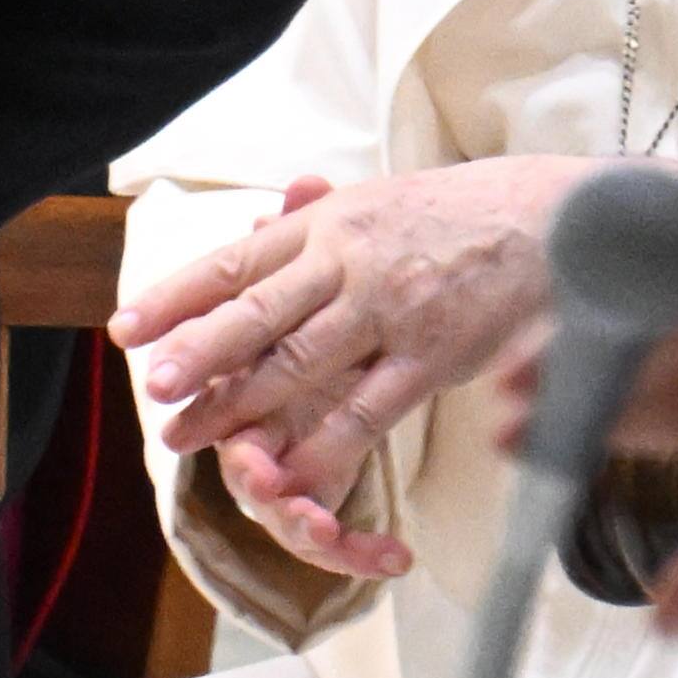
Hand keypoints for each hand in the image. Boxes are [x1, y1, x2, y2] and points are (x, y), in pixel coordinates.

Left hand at [112, 156, 597, 576]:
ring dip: (239, 404)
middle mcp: (347, 261)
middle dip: (194, 355)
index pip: (234, 261)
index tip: (125, 326)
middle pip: (254, 313)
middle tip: (148, 389)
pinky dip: (324, 449)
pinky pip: (367, 411)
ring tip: (189, 434)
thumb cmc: (458, 212)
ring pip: (298, 364)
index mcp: (328, 223)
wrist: (552, 218)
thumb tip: (254, 226)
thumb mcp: (378, 201)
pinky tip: (287, 477)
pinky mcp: (431, 357)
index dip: (175, 296)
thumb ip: (316, 223)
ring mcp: (388, 310)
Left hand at [493, 214, 677, 629]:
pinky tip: (643, 247)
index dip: (567, 420)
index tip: (504, 432)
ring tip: (555, 313)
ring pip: (665, 288)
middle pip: (630, 345)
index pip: (628, 409)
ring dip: (611, 296)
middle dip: (567, 362)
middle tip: (507, 376)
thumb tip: (652, 620)